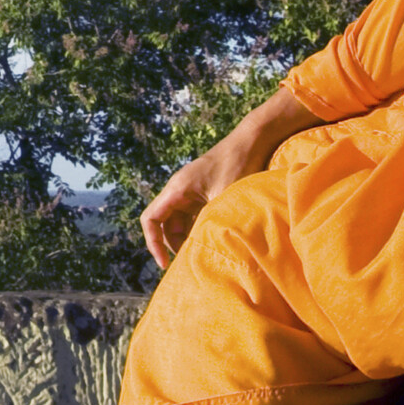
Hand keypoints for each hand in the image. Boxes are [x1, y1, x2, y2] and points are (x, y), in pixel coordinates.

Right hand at [140, 87, 312, 267]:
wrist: (253, 140)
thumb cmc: (238, 164)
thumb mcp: (223, 198)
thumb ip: (210, 223)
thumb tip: (205, 251)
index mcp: (177, 189)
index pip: (150, 220)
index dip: (153, 244)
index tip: (164, 264)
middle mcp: (179, 191)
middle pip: (165, 225)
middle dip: (173, 246)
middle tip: (191, 264)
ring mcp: (192, 192)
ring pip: (180, 222)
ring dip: (188, 239)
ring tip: (204, 256)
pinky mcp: (205, 193)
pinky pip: (195, 216)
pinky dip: (200, 230)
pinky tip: (213, 241)